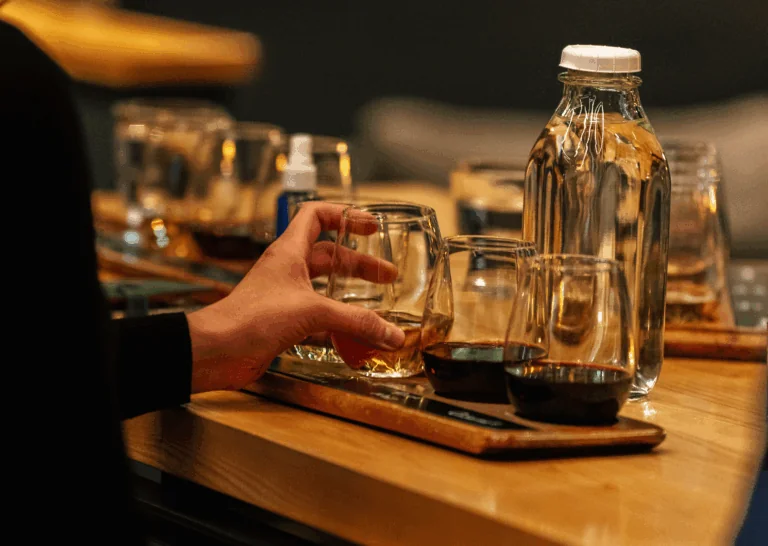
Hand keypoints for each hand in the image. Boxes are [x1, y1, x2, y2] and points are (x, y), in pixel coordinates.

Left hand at [185, 202, 404, 392]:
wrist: (217, 351)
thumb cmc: (252, 318)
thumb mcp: (312, 312)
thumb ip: (356, 322)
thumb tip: (393, 334)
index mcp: (290, 252)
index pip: (316, 216)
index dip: (344, 215)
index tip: (370, 225)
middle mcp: (288, 270)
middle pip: (329, 256)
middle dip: (359, 264)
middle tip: (387, 277)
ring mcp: (285, 296)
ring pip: (324, 288)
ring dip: (350, 295)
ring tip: (377, 306)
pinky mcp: (284, 322)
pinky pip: (318, 317)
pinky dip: (338, 324)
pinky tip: (355, 336)